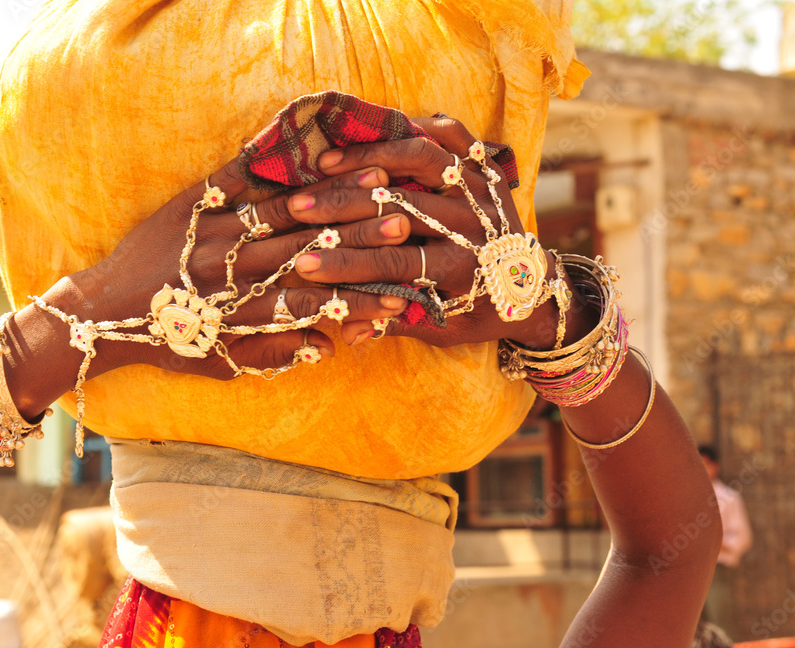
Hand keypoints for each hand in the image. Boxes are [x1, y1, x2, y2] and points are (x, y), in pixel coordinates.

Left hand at [43, 154, 412, 379]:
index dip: (358, 301)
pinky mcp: (189, 206)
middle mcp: (230, 271)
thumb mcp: (218, 364)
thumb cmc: (167, 343)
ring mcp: (210, 234)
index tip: (398, 296)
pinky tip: (307, 148)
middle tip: (402, 223)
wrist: (102, 312)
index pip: (312, 305)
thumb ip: (272, 355)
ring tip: (373, 180)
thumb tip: (325, 347)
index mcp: (240, 312)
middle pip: (306, 252)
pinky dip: (271, 163)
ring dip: (329, 197)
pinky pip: (233, 179)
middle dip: (357, 237)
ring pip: (281, 213)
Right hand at [286, 115, 591, 349]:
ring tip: (327, 162)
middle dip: (341, 206)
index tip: (302, 264)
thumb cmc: (482, 314)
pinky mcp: (487, 170)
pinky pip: (457, 136)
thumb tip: (348, 332)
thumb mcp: (442, 329)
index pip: (394, 262)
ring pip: (423, 158)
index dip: (345, 264)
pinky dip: (422, 126)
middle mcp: (473, 223)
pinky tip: (383, 130)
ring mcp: (481, 191)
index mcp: (462, 268)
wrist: (538, 290)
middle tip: (298, 206)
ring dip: (371, 156)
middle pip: (398, 204)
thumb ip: (395, 324)